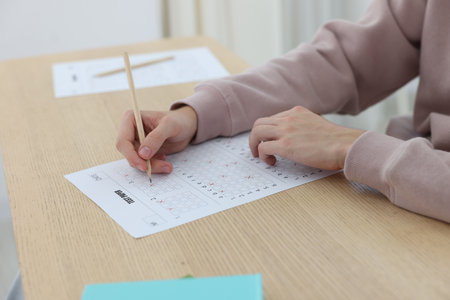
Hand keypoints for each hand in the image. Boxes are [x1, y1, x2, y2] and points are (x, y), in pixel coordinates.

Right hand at [116, 105, 197, 172]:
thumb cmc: (178, 121)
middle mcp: (130, 130)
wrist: (186, 126)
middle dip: (143, 163)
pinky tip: (164, 160)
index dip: (131, 155)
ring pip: (136, 160)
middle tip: (162, 167)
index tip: (144, 165)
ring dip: (151, 166)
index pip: (123, 141)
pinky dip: (154, 166)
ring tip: (167, 165)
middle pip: (128, 153)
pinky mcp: (143, 151)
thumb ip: (156, 138)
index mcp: (131, 119)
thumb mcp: (170, 126)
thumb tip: (142, 154)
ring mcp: (136, 141)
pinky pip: (143, 163)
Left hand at [249, 106, 363, 169]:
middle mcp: (289, 118)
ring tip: (260, 156)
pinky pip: (263, 148)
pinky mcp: (285, 146)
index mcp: (296, 112)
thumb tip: (296, 138)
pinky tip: (272, 162)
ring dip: (254, 145)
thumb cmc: (337, 140)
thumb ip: (303, 126)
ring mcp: (286, 131)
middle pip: (259, 123)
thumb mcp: (316, 124)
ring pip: (257, 132)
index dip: (267, 131)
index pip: (272, 118)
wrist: (346, 145)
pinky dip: (262, 156)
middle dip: (255, 137)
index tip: (268, 140)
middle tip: (257, 148)